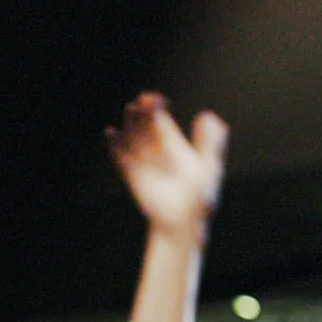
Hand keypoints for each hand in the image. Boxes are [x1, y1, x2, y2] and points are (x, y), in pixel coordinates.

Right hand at [107, 92, 227, 238]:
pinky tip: (111, 133)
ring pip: (131, 137)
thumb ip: (210, 142)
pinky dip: (115, 145)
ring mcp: (143, 161)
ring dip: (129, 123)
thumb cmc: (201, 196)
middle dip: (141, 111)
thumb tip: (207, 115)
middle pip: (143, 124)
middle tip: (141, 103)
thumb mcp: (209, 166)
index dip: (155, 105)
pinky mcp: (133, 175)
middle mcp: (155, 149)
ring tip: (130, 110)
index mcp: (173, 143)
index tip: (154, 99)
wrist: (184, 222)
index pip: (159, 117)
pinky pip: (121, 157)